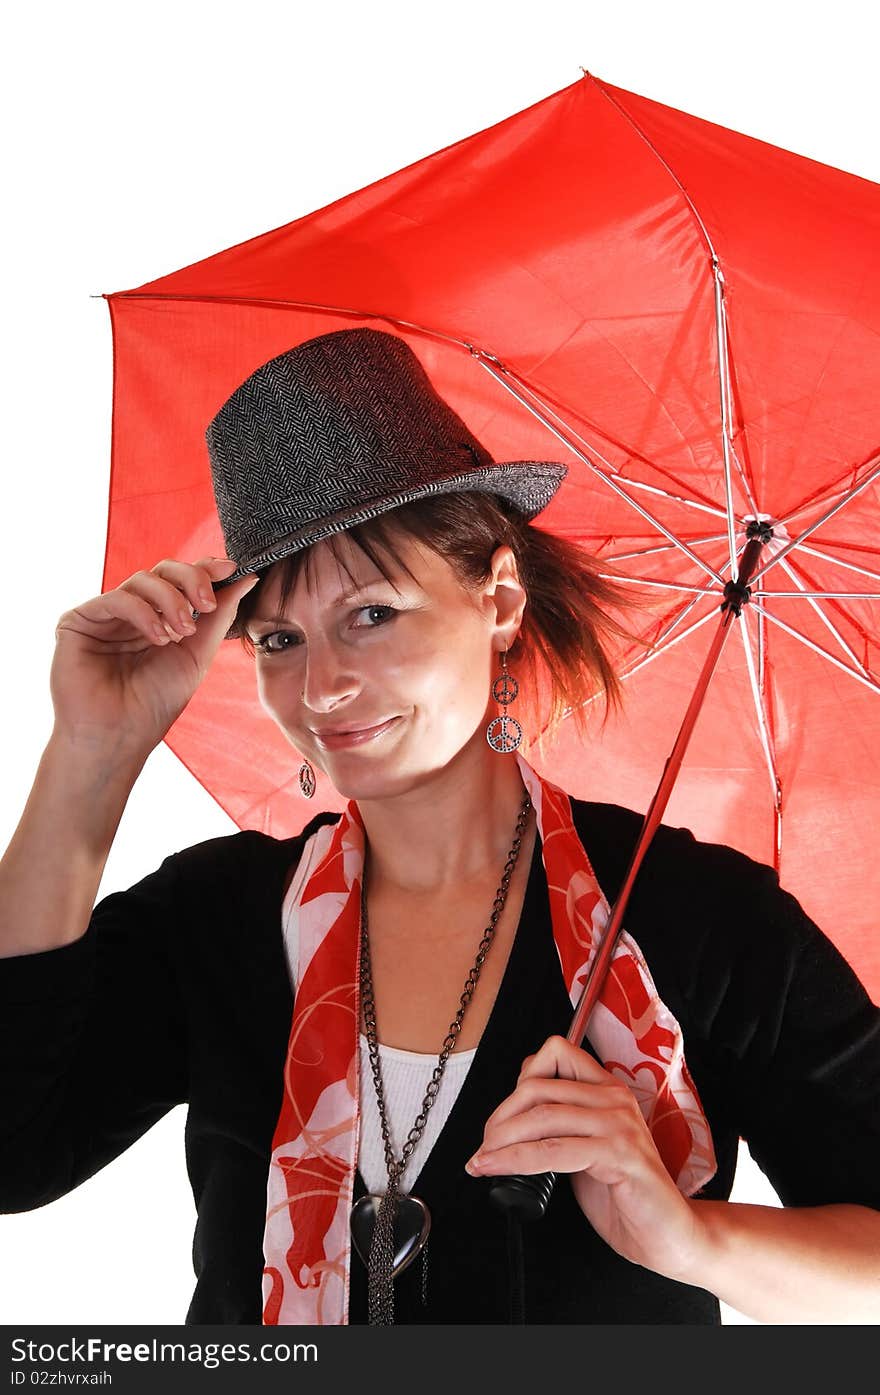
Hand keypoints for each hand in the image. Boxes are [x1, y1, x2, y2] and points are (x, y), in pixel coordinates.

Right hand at [50, 557, 258, 758]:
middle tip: (206, 604)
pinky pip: (116, 598)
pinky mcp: (78, 621)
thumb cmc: (154, 704)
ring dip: (170, 601)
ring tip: (181, 632)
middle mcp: (131, 614)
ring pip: (142, 580)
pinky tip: (157, 638)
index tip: (232, 569)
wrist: (118, 737)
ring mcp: (105, 616)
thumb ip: (219, 616)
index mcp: (158, 620)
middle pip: (162, 571)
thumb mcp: (197, 655)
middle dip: (191, 580)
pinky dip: (143, 613)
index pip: (180, 582)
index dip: (205, 569)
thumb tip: (246, 579)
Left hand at [466, 1034, 705, 1283]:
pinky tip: (498, 1169)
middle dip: (500, 1118)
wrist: (668, 1235)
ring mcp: (618, 1125)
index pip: (556, 1053)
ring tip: (483, 1160)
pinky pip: (554, 1151)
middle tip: (484, 1146)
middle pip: (538, 1087)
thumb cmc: (626, 1196)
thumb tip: (519, 1102)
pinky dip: (517, 1160)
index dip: (521, 1077)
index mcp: (607, 1090)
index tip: (502, 1114)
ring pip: (542, 1117)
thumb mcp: (585, 1148)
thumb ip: (562, 1123)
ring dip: (501, 1141)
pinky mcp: (619, 1155)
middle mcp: (614, 1099)